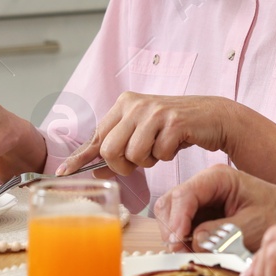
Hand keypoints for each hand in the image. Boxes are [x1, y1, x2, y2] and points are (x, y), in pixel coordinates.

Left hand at [58, 92, 233, 176]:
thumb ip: (119, 145)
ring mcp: (155, 112)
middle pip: (110, 150)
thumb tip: (95, 169)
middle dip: (123, 165)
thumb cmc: (174, 127)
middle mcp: (136, 104)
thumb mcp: (142, 131)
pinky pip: (159, 154)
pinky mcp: (174, 122)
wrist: (212, 116)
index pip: (96, 136)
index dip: (80, 157)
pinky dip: (166, 156)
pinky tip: (175, 143)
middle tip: (139, 162)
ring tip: (160, 147)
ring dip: (148, 160)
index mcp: (124, 103)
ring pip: (134, 155)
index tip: (63, 172)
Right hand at [154, 164, 275, 249]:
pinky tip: (194, 252)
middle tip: (180, 251)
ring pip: (172, 216)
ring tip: (188, 253)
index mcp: (218, 178)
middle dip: (171, 228)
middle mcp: (205, 185)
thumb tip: (194, 240)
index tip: (177, 242)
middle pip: (170, 203)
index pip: (184, 195)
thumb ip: (221, 233)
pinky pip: (182, 227)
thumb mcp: (253, 226)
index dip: (177, 220)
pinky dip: (183, 241)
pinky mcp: (203, 216)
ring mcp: (202, 201)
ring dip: (175, 236)